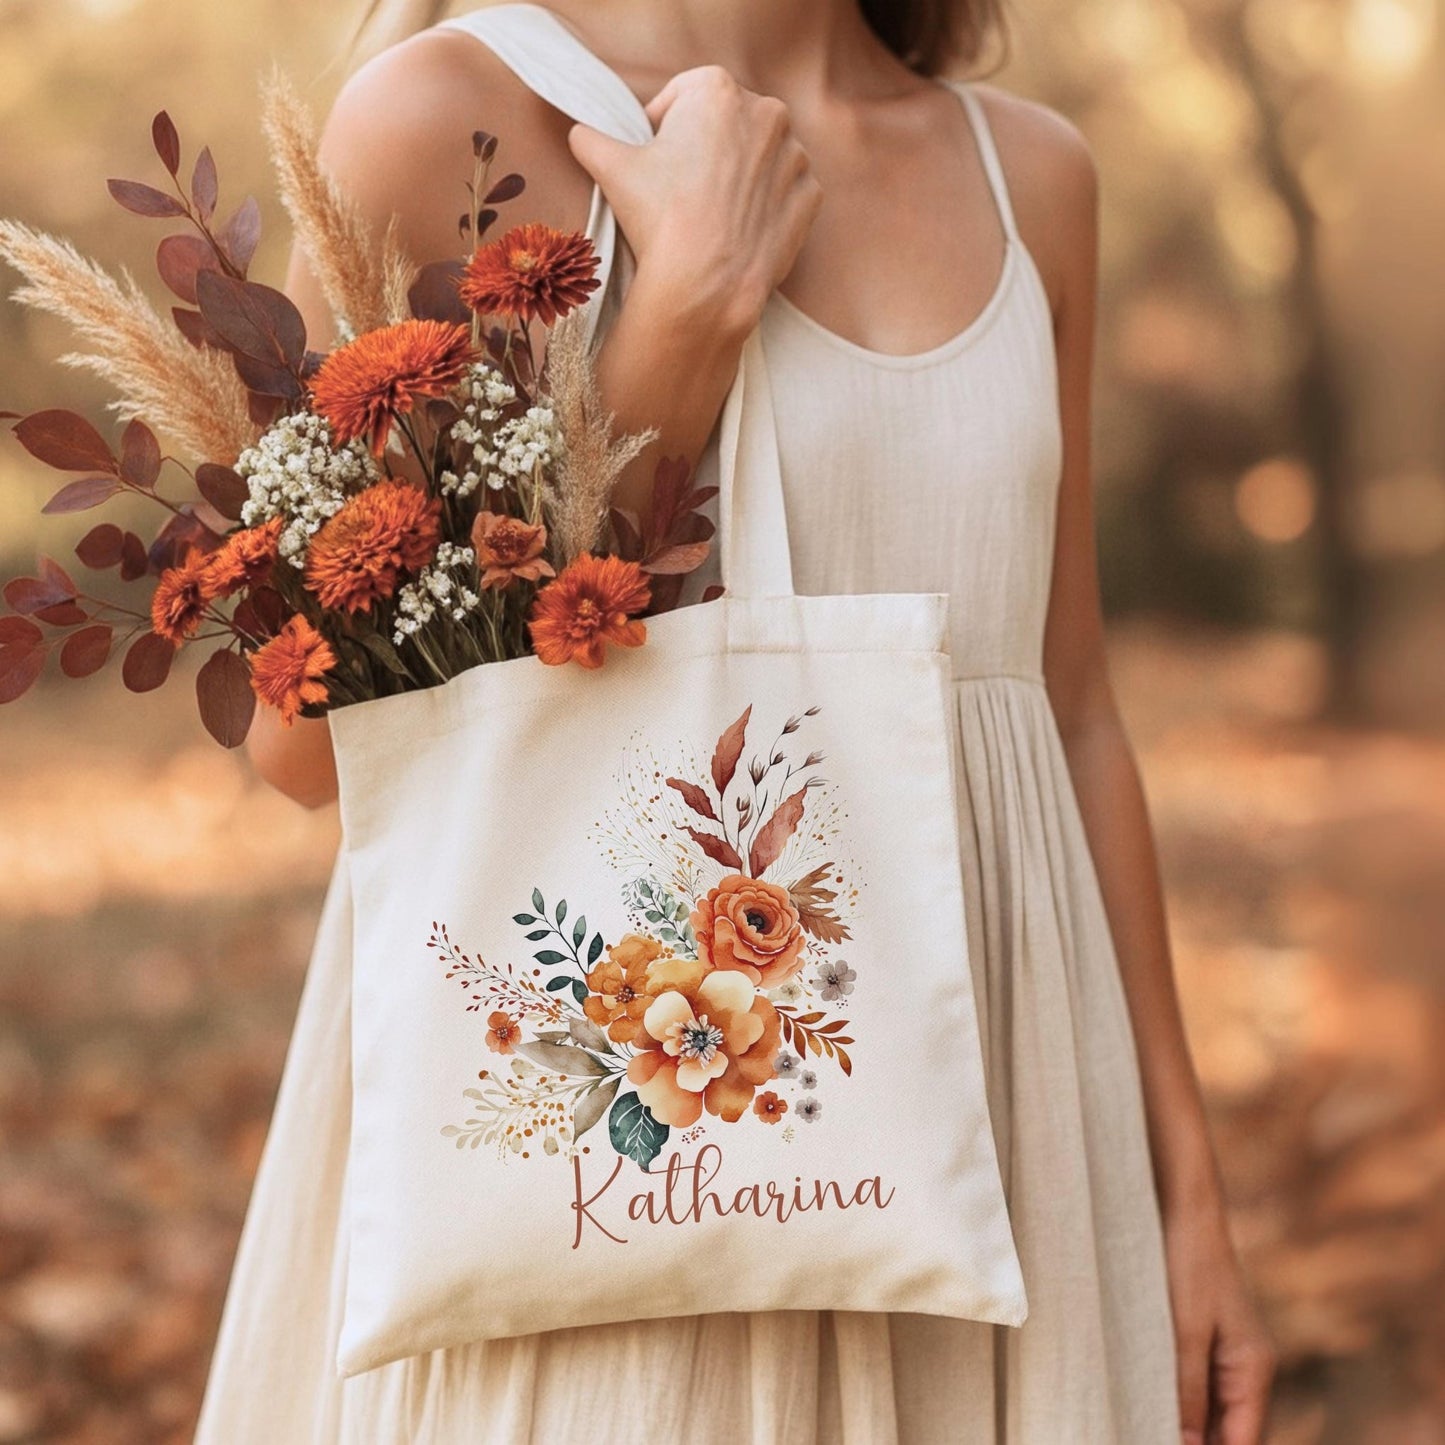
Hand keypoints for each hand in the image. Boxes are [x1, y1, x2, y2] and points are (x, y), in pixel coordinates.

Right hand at [566, 65, 822, 335]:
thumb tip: (581, 134)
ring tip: (711, 214)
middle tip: (681, 192)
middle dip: (704, 151)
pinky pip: (784, 192)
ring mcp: (794, 155)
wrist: (706, 284)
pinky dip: (766, 206)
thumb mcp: (611, 169)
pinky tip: (739, 228)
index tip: (655, 162)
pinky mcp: (810, 196)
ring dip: (738, 177)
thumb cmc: (660, 219)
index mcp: (717, 90)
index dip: (663, 130)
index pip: (683, 99)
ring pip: (758, 158)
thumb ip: (591, 139)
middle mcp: (766, 112)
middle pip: (725, 126)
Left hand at [1163, 1194, 1276, 1443]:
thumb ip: (1187, 1389)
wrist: (1186, 1209)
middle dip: (1197, 1440)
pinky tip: (1148, 1401)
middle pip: (1229, 1430)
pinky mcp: (1207, 1339)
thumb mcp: (1184, 1330)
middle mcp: (1248, 1368)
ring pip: (1212, 1410)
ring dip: (1185, 1424)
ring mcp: (1229, 1354)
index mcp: (1254, 1370)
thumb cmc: (1189, 1263)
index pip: (1243, 1440)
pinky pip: (1199, 1385)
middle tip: (1145, 1432)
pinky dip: (1179, 1399)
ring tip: (1143, 1422)